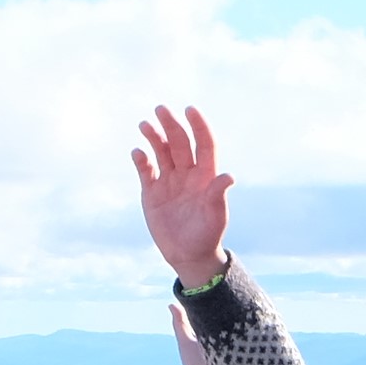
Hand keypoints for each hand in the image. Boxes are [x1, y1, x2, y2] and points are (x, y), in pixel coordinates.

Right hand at [132, 105, 232, 289]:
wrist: (189, 255)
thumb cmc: (207, 235)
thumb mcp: (215, 216)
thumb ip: (218, 195)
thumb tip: (228, 176)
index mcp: (205, 176)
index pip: (204, 144)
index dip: (198, 126)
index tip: (190, 110)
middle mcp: (187, 174)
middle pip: (179, 142)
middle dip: (171, 124)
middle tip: (160, 109)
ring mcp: (169, 181)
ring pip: (161, 151)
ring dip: (154, 136)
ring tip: (145, 125)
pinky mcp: (152, 192)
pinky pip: (146, 170)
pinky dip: (141, 159)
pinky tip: (137, 153)